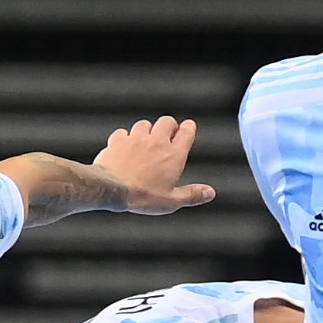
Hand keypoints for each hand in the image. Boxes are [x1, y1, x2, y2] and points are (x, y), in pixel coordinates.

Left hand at [98, 116, 213, 213]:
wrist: (112, 189)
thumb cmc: (142, 196)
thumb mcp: (171, 201)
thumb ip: (192, 195)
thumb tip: (210, 193)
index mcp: (174, 155)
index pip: (187, 131)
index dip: (189, 128)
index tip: (188, 128)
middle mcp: (156, 142)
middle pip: (167, 121)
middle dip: (169, 126)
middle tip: (168, 134)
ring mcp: (136, 139)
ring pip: (144, 124)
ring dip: (146, 130)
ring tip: (145, 141)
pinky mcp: (118, 141)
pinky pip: (122, 132)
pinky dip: (124, 138)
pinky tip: (123, 146)